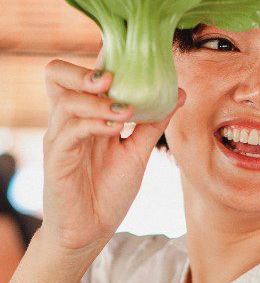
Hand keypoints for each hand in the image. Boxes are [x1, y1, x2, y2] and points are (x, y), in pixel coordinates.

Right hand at [39, 60, 182, 254]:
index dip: (100, 57)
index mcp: (84, 114)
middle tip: (113, 78)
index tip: (130, 52)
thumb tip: (180, 91)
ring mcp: (59, 140)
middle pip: (56, 75)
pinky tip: (116, 130)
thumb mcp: (138, 151)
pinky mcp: (57, 161)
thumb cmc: (108, 189)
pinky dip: (94, 125)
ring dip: (98, 102)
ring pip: (66, 102)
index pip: (80, 73)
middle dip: (84, 70)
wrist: (90, 230)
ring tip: (127, 111)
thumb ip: (154, 122)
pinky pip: (68, 134)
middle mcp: (67, 121)